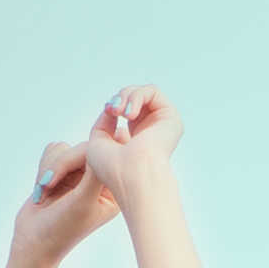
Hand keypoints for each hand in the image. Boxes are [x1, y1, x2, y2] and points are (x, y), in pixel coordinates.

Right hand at [10, 135, 121, 267]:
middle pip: (84, 147)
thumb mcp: (84, 200)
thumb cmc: (62, 228)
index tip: (84, 148)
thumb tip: (106, 140)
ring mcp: (79, 175)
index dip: (94, 146)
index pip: (108, 153)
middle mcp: (98, 179)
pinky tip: (42, 191)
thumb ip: (96, 170)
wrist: (32, 244)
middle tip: (48, 184)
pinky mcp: (60, 172)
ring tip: (45, 193)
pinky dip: (42, 169)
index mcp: (114, 187)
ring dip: (50, 169)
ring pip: (65, 148)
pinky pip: (51, 152)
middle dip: (62, 164)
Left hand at [82, 83, 183, 199]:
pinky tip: (129, 114)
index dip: (114, 105)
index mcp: (136, 139)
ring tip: (120, 112)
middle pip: (134, 98)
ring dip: (126, 96)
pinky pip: (152, 91)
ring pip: (143, 93)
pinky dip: (136, 97)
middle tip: (113, 110)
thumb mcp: (97, 141)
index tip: (108, 111)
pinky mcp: (171, 118)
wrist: (132, 176)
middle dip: (119, 98)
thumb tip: (112, 106)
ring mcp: (163, 124)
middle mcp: (152, 131)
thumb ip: (104, 122)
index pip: (126, 110)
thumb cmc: (113, 168)